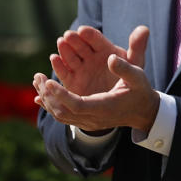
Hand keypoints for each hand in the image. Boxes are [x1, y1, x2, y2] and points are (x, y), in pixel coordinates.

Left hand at [33, 25, 158, 132]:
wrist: (143, 112)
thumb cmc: (140, 91)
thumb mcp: (138, 76)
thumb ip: (125, 68)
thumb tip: (110, 58)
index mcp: (105, 107)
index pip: (77, 105)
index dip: (61, 95)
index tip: (49, 81)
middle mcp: (94, 118)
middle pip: (63, 112)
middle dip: (48, 95)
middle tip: (39, 77)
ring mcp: (89, 122)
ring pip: (60, 116)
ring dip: (46, 99)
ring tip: (37, 80)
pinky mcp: (85, 121)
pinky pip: (63, 117)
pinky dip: (50, 105)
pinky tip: (39, 96)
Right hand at [49, 25, 143, 95]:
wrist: (125, 101)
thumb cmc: (131, 78)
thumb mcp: (136, 63)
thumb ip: (138, 47)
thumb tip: (144, 29)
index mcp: (105, 49)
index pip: (96, 39)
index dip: (89, 35)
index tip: (82, 31)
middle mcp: (91, 56)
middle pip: (80, 46)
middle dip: (73, 40)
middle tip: (68, 35)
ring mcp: (81, 68)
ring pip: (71, 57)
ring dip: (64, 50)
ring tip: (60, 43)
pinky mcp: (73, 81)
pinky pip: (65, 72)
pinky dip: (59, 65)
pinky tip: (54, 58)